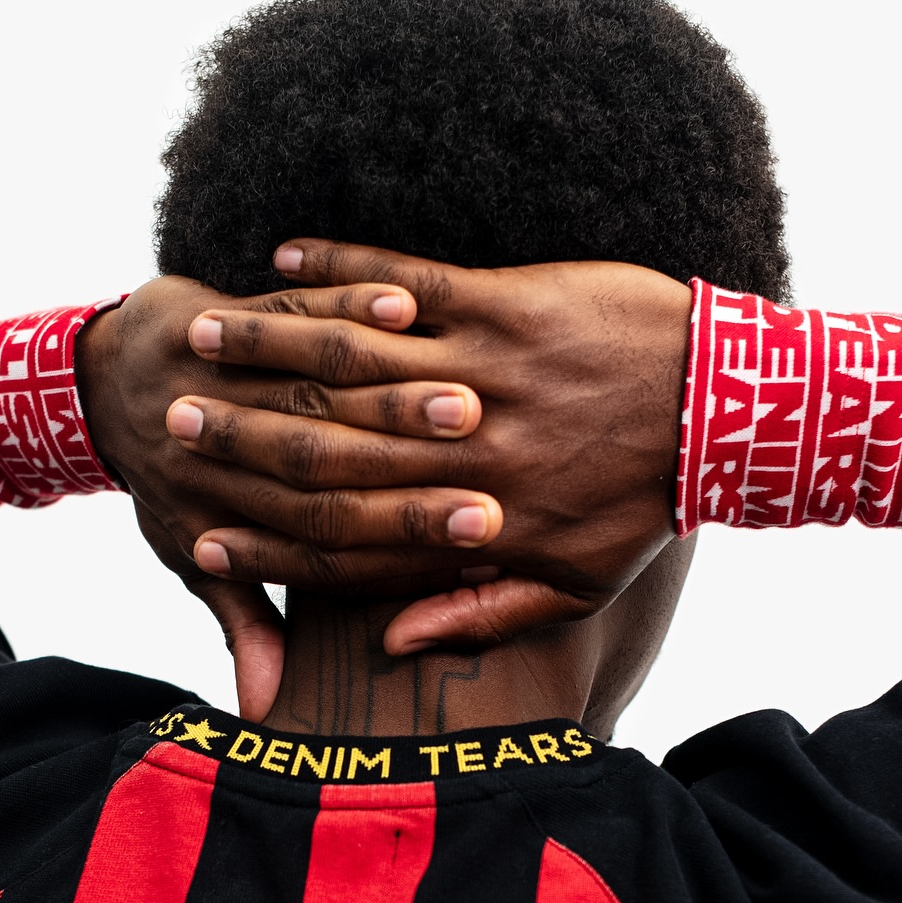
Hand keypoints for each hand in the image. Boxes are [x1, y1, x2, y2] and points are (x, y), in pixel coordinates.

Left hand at [75, 275, 494, 713]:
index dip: (400, 544)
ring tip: (465, 395)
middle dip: (411, 469)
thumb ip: (245, 623)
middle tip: (489, 477)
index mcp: (219, 515)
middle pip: (325, 463)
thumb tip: (263, 710)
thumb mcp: (191, 559)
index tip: (483, 540)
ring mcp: (213, 380)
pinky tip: (405, 307)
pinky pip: (284, 309)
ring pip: (311, 385)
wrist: (98, 383)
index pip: (323, 541)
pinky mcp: (211, 317)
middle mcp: (219, 452)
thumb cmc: (170, 483)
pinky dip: (344, 302)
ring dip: (391, 388)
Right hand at [171, 242, 693, 654]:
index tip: (206, 538)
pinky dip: (343, 269)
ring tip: (203, 337)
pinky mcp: (507, 303)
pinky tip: (286, 256)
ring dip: (271, 344)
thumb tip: (394, 647)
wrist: (728, 411)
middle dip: (242, 439)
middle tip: (174, 427)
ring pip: (354, 363)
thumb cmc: (648, 505)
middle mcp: (467, 453)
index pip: (350, 543)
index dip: (271, 543)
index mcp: (477, 527)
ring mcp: (485, 371)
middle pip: (332, 451)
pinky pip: (408, 283)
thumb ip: (480, 615)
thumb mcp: (577, 589)